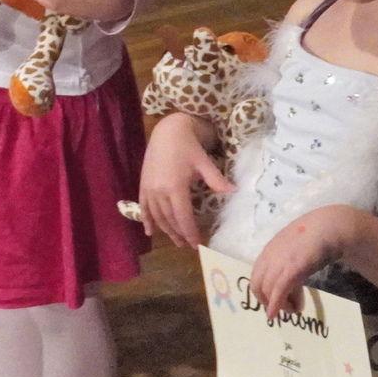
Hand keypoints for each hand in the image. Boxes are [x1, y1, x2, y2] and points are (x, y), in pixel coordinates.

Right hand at [139, 113, 231, 247]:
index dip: (189, 232)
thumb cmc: (188, 146)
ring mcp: (149, 189)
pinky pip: (143, 208)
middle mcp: (159, 191)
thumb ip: (216, 180)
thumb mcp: (204, 162)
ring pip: (157, 216)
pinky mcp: (143, 185)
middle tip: (188, 245)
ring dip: (166, 230)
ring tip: (175, 239)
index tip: (196, 244)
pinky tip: (149, 231)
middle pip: (169, 220)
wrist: (167, 131)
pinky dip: (146, 220)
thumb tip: (234, 191)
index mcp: (175, 187)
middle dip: (179, 234)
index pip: (182, 217)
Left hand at [249, 206, 358, 319]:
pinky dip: (277, 305)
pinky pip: (278, 291)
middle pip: (256, 285)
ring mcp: (279, 263)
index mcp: (268, 251)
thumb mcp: (295, 248)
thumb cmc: (315, 235)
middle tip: (282, 307)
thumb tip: (290, 276)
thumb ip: (287, 259)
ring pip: (267, 291)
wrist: (329, 227)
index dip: (265, 290)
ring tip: (295, 309)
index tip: (277, 298)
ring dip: (280, 305)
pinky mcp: (292, 269)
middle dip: (267, 300)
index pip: (257, 275)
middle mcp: (269, 257)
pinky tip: (281, 313)